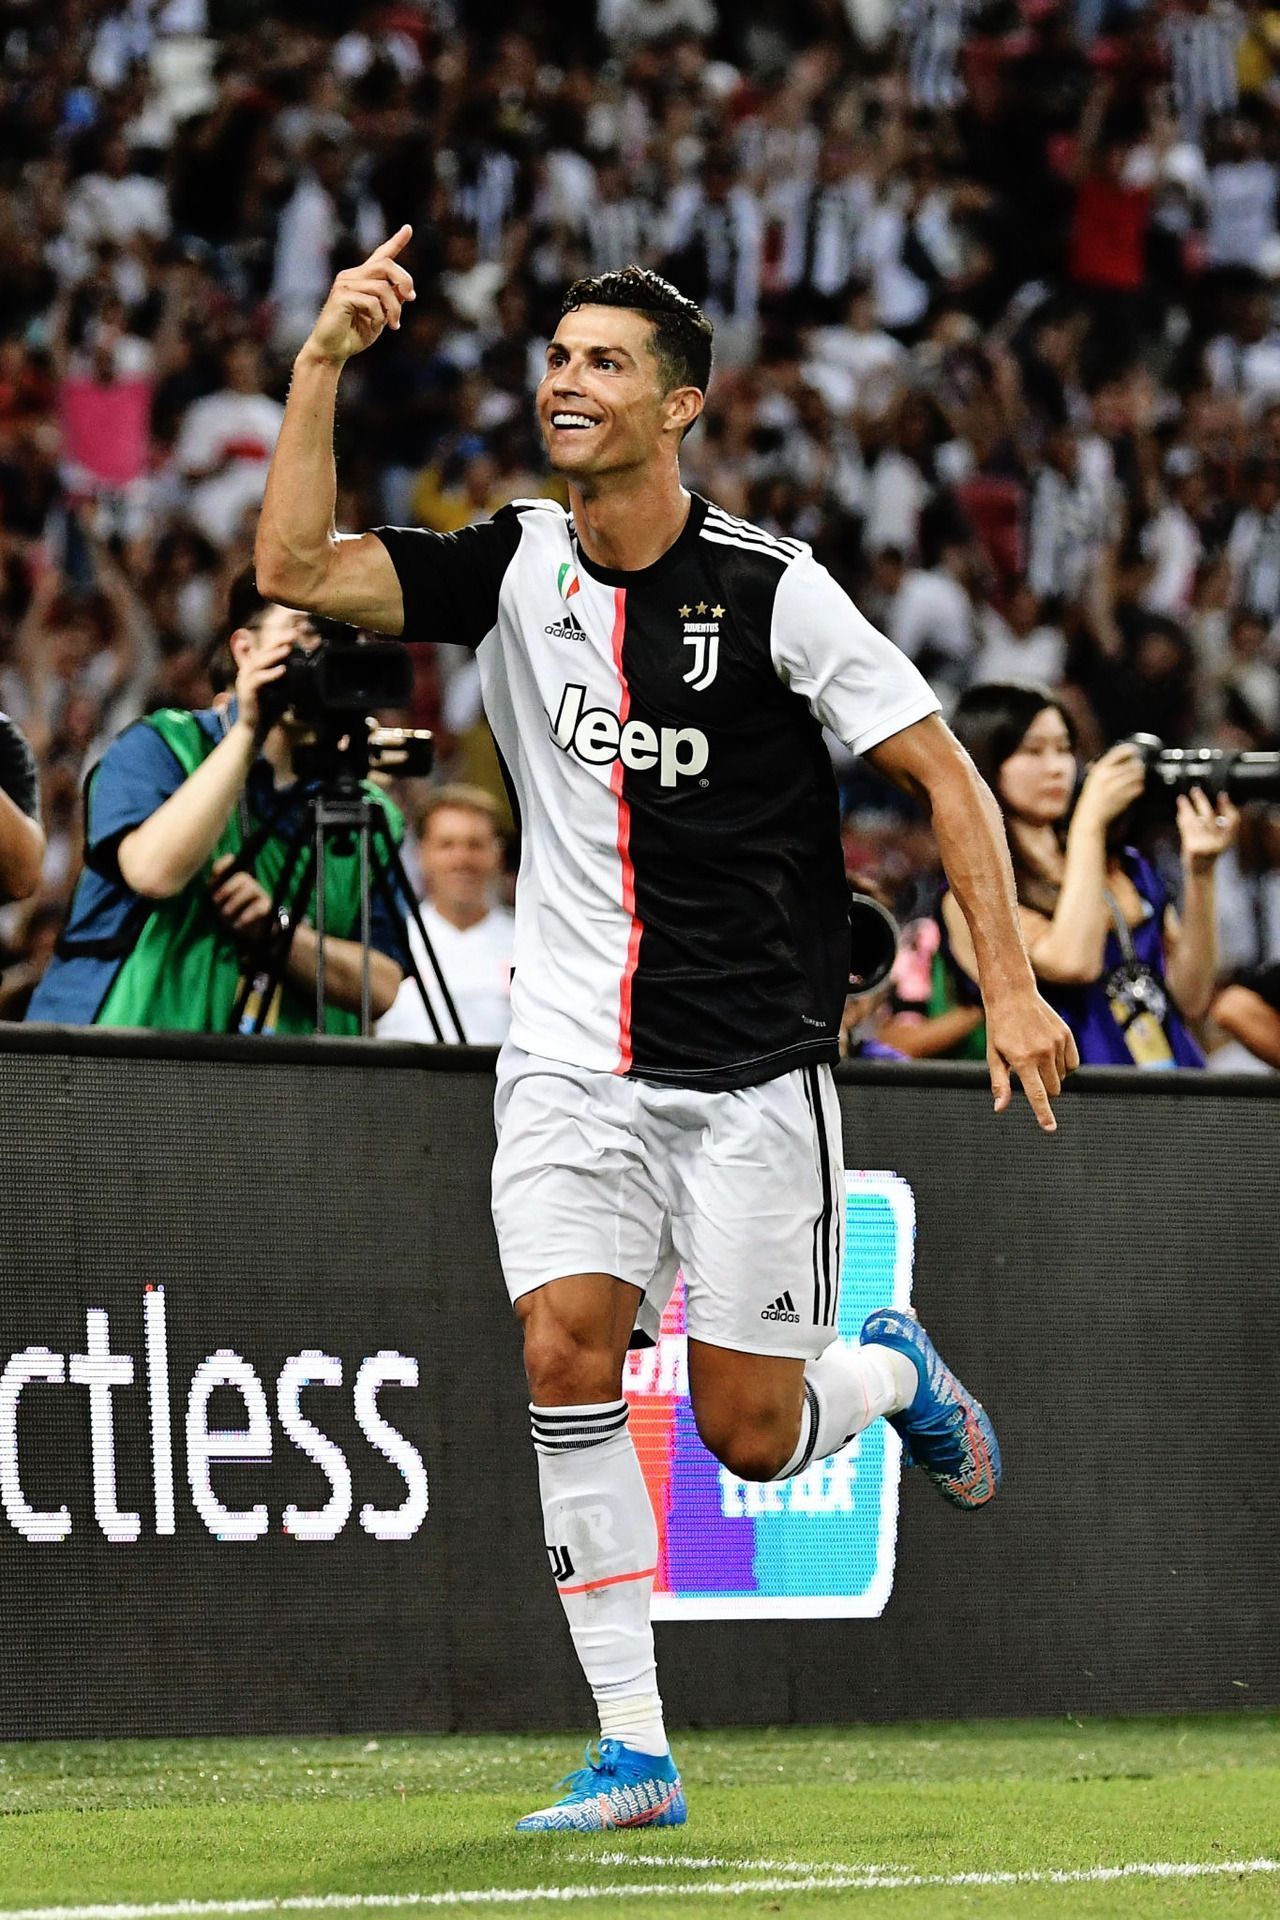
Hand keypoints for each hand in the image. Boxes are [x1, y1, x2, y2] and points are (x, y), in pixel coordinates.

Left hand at [209, 854, 276, 942]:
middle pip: (242, 876)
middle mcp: (250, 883)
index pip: (231, 863)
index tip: (215, 873)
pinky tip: (237, 924)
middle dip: (226, 889)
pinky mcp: (267, 908)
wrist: (249, 934)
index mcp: (236, 879)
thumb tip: (216, 874)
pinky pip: (259, 908)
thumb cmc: (231, 915)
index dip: (224, 864)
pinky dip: (245, 916)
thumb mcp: (218, 901)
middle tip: (216, 901)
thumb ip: (215, 887)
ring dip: (234, 902)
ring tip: (226, 914)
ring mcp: (261, 895)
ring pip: (250, 888)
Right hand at [234, 633, 292, 735]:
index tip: (295, 631)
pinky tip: (282, 670)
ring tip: (288, 648)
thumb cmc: (267, 708)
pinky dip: (270, 674)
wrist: (253, 727)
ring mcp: (245, 680)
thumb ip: (285, 676)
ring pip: (258, 662)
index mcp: (254, 667)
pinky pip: (258, 679)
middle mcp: (247, 670)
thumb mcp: (279, 688)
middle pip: (262, 650)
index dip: (279, 638)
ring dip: (274, 654)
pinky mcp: (246, 692)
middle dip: (278, 640)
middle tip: (294, 633)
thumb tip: (303, 666)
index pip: (266, 648)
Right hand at [304, 226, 414, 366]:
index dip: (396, 242)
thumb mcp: (380, 317)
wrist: (332, 351)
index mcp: (362, 279)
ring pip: (382, 287)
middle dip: (404, 281)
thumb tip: (408, 292)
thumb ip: (392, 302)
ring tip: (394, 324)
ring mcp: (345, 284)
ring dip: (394, 308)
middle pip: (386, 265)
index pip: (381, 256)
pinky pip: (371, 301)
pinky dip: (379, 316)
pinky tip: (375, 325)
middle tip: (411, 299)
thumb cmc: (354, 334)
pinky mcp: (341, 296)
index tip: (408, 228)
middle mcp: (352, 276)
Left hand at [986, 988, 1079, 1133]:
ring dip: (1052, 1076)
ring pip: (1063, 1078)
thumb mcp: (993, 1056)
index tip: (1050, 1129)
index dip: (1044, 1114)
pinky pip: (1073, 1063)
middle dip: (1045, 1090)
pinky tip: (1050, 1054)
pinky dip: (1064, 1065)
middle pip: (1053, 1090)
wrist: (1012, 995)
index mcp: (1022, 1060)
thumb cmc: (999, 1029)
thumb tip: (1000, 1108)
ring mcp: (1057, 1043)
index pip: (1037, 1095)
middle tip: (1030, 1075)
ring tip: (1036, 1057)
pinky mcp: (1067, 1035)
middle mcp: (1043, 1053)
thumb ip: (1000, 1084)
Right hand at [1073, 742, 1147, 831]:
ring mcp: (1117, 787)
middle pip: (1133, 764)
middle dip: (1138, 765)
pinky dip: (1139, 787)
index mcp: (1100, 769)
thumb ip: (1105, 767)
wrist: (1091, 816)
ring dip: (1140, 776)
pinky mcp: (1125, 797)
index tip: (1134, 750)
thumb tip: (1123, 756)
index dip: (1130, 750)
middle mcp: (1109, 776)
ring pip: (1138, 775)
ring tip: (1136, 778)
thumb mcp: (1093, 778)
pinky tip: (1134, 788)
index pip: (1119, 752)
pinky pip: (1139, 788)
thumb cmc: (1092, 797)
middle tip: (1137, 767)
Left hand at [1178, 787, 1238, 870]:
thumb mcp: (1220, 840)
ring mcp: (1205, 844)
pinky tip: (1179, 812)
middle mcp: (1219, 841)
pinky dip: (1182, 818)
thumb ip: (1219, 824)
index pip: (1233, 820)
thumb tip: (1212, 802)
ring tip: (1182, 798)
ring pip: (1195, 820)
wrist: (1201, 872)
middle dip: (1201, 801)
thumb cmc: (1209, 853)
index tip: (1222, 795)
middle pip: (1210, 816)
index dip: (1228, 806)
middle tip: (1195, 790)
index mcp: (1228, 838)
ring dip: (1187, 807)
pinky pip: (1186, 828)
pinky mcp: (1193, 847)